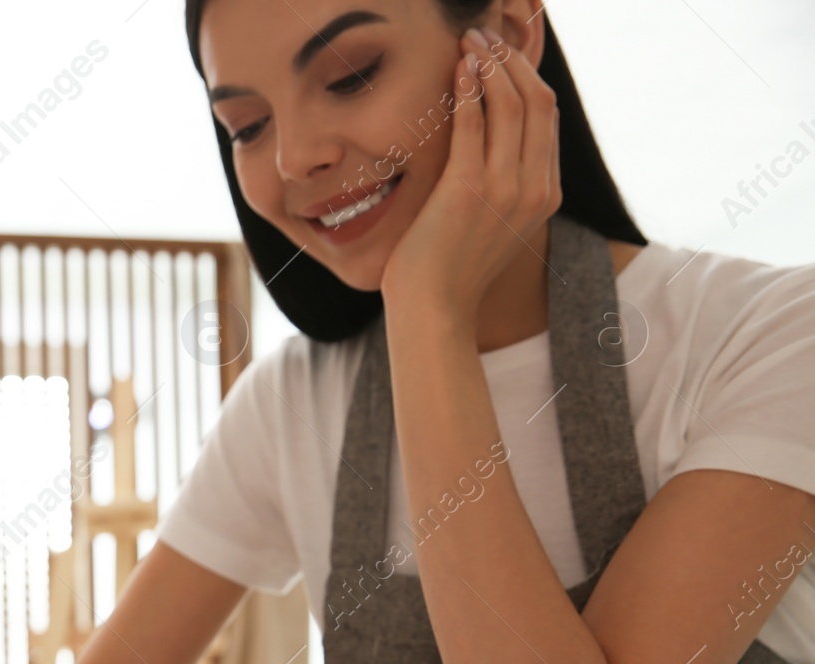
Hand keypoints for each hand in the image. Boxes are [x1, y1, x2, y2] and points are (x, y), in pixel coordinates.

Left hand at [381, 25, 561, 323]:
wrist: (433, 310)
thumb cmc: (451, 268)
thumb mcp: (491, 223)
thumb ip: (501, 184)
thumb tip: (489, 146)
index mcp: (545, 194)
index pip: (546, 118)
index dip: (526, 77)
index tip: (501, 56)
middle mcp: (535, 188)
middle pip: (537, 102)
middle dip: (511, 61)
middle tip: (483, 37)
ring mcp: (506, 189)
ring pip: (511, 105)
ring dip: (489, 66)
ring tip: (467, 43)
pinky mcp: (469, 189)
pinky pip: (475, 125)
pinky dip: (468, 90)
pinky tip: (457, 71)